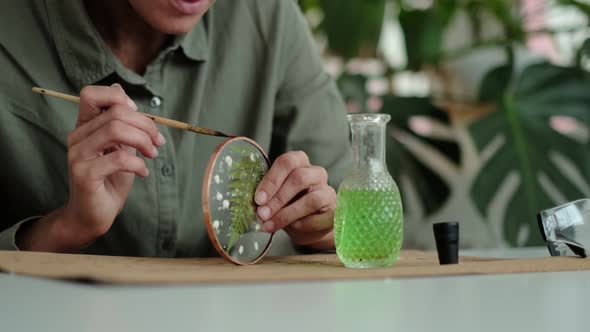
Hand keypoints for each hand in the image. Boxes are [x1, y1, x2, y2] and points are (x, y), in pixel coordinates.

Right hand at [17, 84, 164, 251]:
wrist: (92, 215)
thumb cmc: (109, 181)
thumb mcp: (119, 147)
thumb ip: (121, 123)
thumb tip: (121, 91)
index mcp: (85, 127)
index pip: (91, 94)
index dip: (119, 99)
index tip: (139, 118)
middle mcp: (78, 137)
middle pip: (115, 112)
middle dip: (145, 125)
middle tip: (157, 142)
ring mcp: (78, 155)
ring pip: (115, 129)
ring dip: (142, 140)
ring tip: (152, 155)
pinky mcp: (85, 174)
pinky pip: (118, 158)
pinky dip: (137, 164)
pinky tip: (143, 172)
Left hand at [255, 151, 335, 250]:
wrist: (310, 225)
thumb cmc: (289, 204)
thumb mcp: (275, 195)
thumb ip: (267, 195)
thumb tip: (254, 205)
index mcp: (299, 162)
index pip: (287, 162)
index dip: (271, 180)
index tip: (258, 199)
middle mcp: (316, 173)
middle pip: (299, 178)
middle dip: (278, 198)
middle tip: (262, 214)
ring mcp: (328, 191)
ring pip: (311, 199)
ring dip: (287, 214)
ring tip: (271, 225)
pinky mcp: (335, 211)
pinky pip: (321, 218)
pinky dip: (303, 225)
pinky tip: (292, 228)